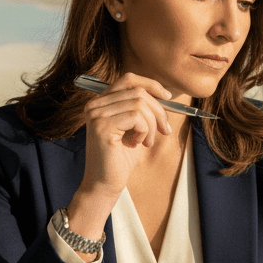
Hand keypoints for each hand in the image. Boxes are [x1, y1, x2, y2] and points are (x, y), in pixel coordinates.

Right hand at [66, 73, 173, 242]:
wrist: (105, 183)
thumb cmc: (121, 157)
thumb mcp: (134, 128)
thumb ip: (141, 109)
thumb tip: (164, 95)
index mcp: (101, 102)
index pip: (128, 79)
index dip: (151, 84)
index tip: (167, 97)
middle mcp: (95, 106)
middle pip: (138, 91)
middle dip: (158, 110)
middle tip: (164, 130)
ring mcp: (97, 115)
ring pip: (140, 104)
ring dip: (152, 124)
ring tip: (148, 141)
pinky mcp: (103, 127)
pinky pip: (137, 117)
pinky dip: (145, 131)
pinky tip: (139, 144)